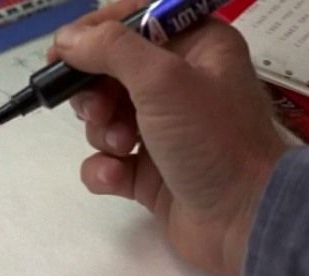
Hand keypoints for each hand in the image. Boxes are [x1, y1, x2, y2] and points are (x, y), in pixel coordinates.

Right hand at [51, 0, 285, 275]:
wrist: (246, 220)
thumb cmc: (213, 139)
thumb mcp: (163, 80)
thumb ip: (110, 50)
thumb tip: (66, 40)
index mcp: (196, 46)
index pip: (135, 21)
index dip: (95, 33)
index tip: (62, 54)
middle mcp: (182, 83)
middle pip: (111, 71)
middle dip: (95, 93)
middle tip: (96, 111)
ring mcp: (165, 130)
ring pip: (105, 117)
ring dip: (103, 132)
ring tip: (123, 148)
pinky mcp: (151, 172)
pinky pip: (109, 160)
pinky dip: (105, 168)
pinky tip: (117, 177)